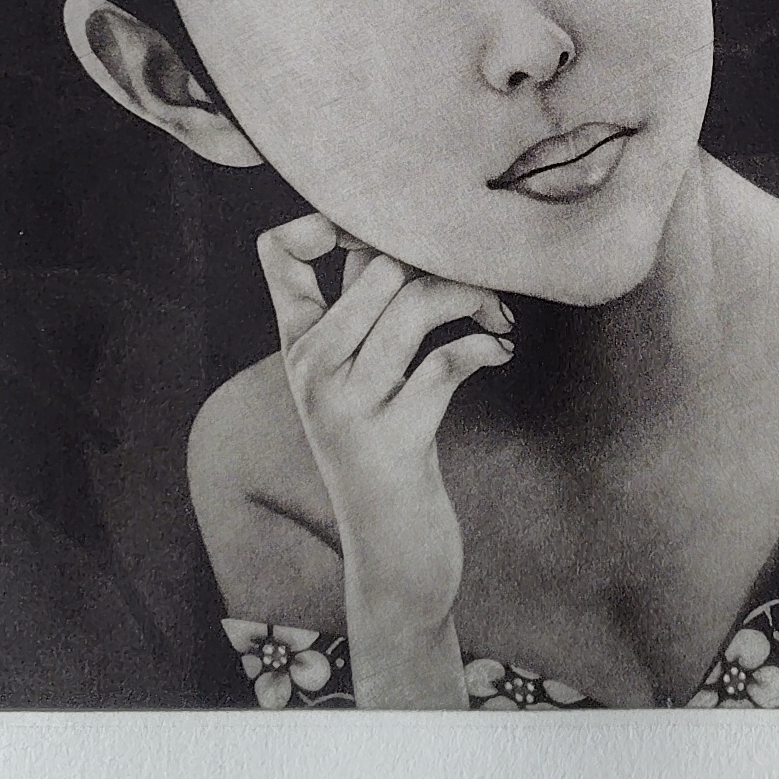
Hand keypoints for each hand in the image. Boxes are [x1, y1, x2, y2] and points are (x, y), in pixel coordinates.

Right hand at [255, 212, 513, 708]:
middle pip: (376, 265)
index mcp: (300, 347)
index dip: (327, 218)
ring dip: (473, 298)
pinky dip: (484, 345)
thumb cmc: (390, 458)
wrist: (395, 560)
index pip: (278, 252)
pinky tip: (500, 351)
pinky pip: (445, 362)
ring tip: (500, 316)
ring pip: (412, 304)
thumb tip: (396, 237)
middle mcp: (311, 370)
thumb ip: (369, 314)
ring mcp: (347, 406)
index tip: (393, 234)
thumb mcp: (367, 383)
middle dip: (443, 260)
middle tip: (485, 285)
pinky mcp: (392, 439)